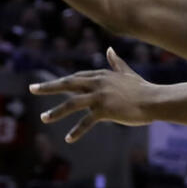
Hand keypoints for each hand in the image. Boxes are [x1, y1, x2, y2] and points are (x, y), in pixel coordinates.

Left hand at [30, 48, 157, 141]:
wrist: (154, 100)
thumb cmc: (142, 88)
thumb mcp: (126, 73)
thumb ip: (116, 62)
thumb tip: (110, 49)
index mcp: (101, 75)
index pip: (77, 77)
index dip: (62, 81)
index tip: (47, 85)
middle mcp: (98, 83)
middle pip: (68, 84)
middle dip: (49, 87)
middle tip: (32, 89)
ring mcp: (100, 96)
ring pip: (72, 103)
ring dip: (56, 111)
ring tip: (44, 118)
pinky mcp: (105, 110)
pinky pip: (86, 121)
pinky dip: (77, 130)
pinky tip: (69, 139)